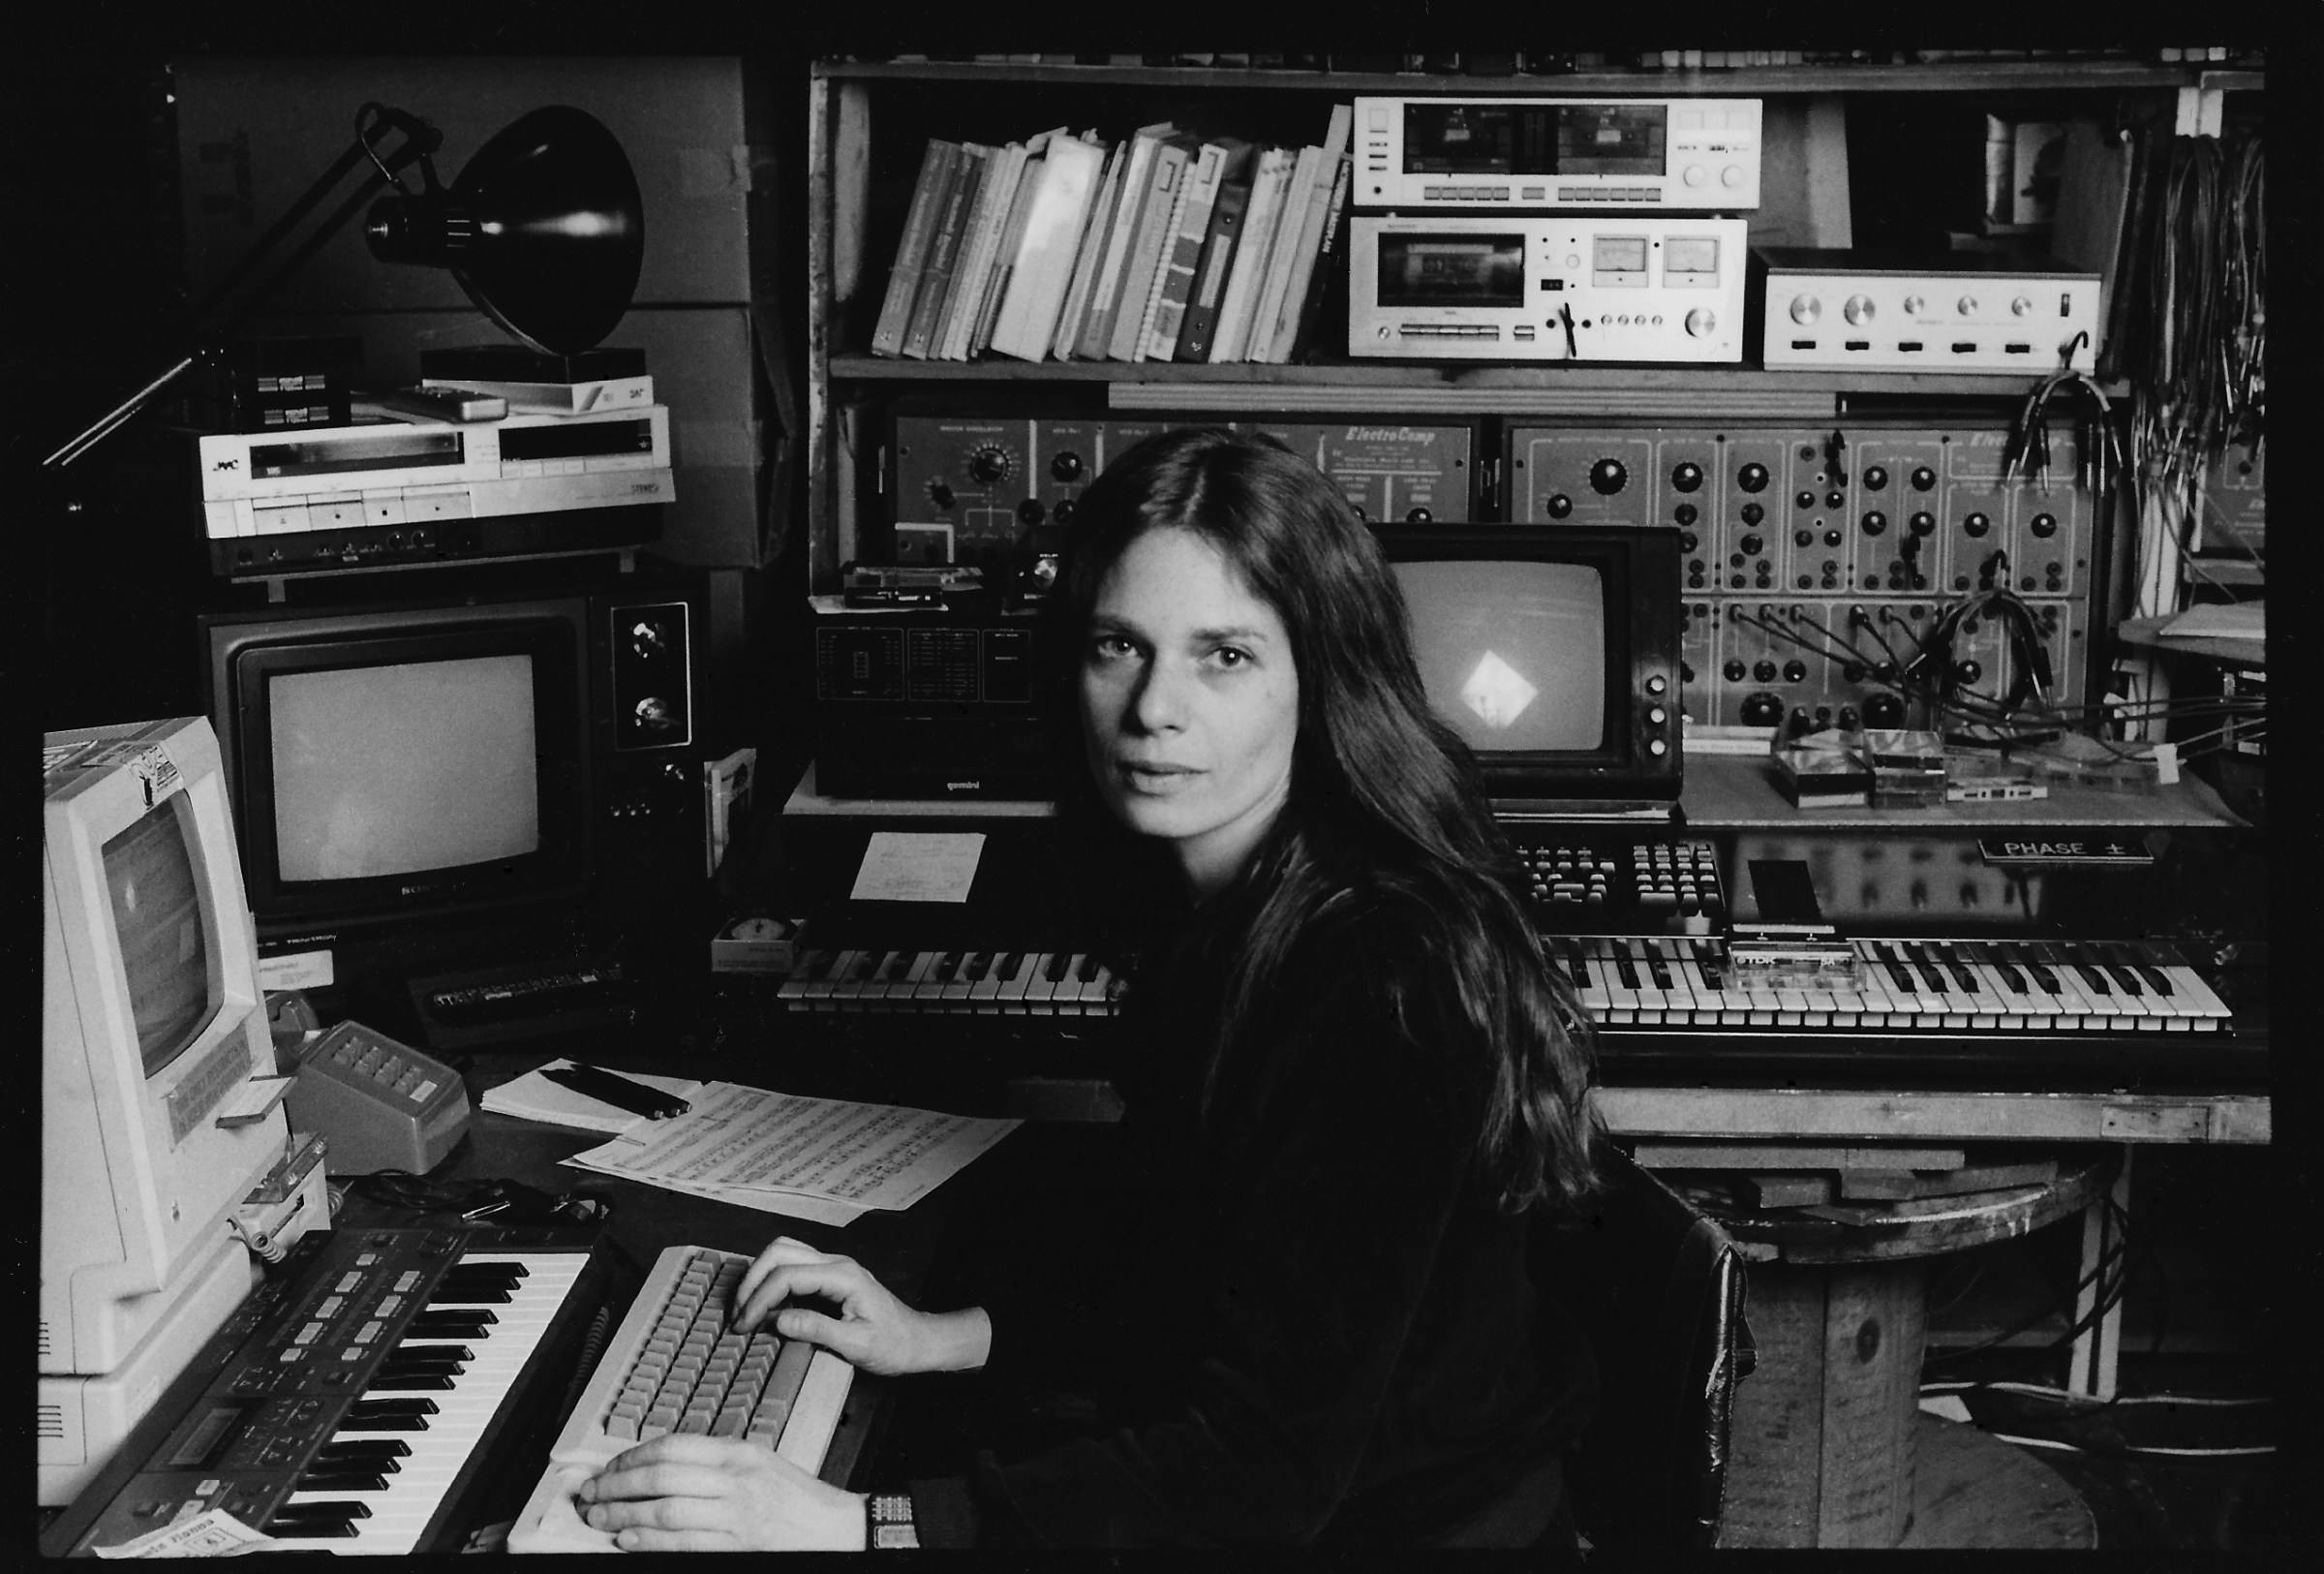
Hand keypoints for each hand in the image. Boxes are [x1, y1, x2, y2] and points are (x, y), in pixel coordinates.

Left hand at [577, 1434, 865, 1550]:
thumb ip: (716, 1462)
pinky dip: (649, 1541)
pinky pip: (682, 1542)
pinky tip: (628, 1539)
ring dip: (624, 1514)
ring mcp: (735, 1515)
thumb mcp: (759, 1463)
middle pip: (660, 1476)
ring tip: (600, 1517)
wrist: (837, 1530)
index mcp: (739, 1453)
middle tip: (591, 1492)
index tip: (610, 1467)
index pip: (672, 1446)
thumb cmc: (799, 1500)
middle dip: (617, 1484)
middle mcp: (735, 1480)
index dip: (631, 1457)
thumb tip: (662, 1468)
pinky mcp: (737, 1546)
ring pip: (665, 1509)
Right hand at [731, 1236, 989, 1376]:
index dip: (759, 1300)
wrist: (918, 1341)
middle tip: (737, 1316)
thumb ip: (816, 1329)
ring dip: (759, 1276)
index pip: (787, 1276)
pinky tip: (763, 1305)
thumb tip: (777, 1320)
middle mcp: (836, 1264)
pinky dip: (771, 1279)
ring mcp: (832, 1267)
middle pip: (780, 1252)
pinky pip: (792, 1265)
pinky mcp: (829, 1277)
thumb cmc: (893, 1345)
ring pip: (784, 1252)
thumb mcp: (856, 1345)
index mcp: (843, 1277)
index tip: (743, 1326)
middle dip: (752, 1281)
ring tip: (745, 1308)